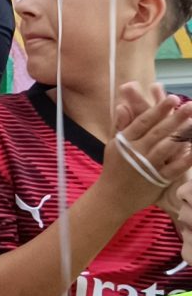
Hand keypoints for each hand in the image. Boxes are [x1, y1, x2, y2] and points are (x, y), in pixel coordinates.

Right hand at [105, 81, 191, 215]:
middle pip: (158, 132)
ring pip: (166, 148)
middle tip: (190, 106)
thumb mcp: (112, 145)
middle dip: (175, 118)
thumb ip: (119, 125)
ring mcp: (147, 166)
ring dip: (182, 135)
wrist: (112, 198)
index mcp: (125, 142)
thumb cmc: (114, 169)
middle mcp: (136, 152)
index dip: (158, 110)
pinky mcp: (157, 180)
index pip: (143, 122)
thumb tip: (122, 105)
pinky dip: (185, 159)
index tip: (171, 98)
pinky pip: (174, 168)